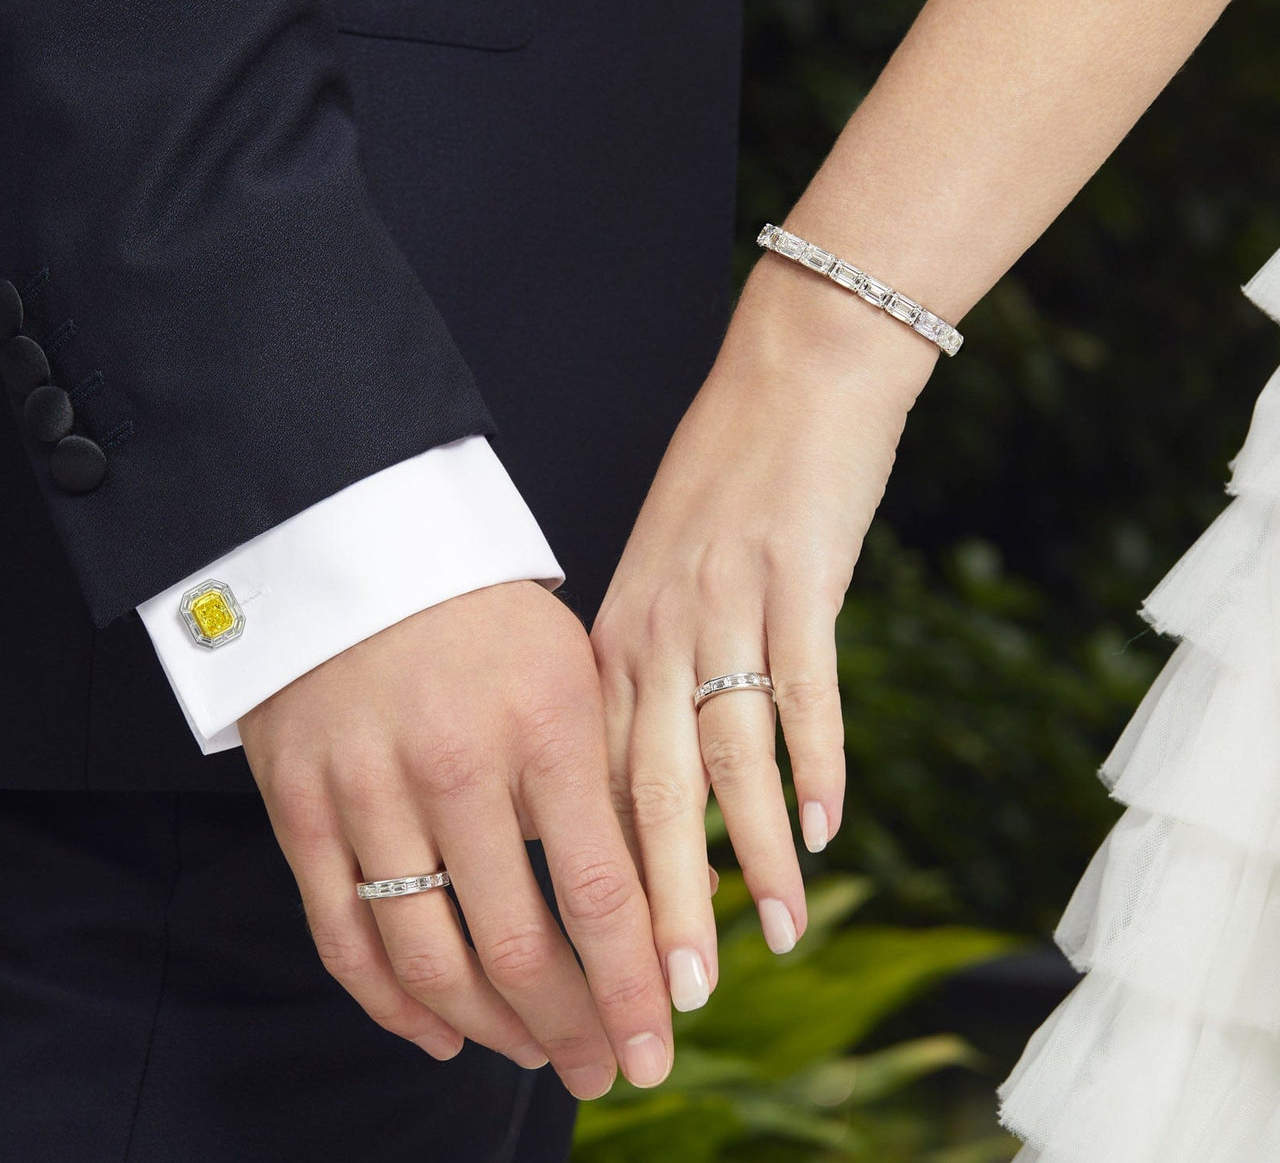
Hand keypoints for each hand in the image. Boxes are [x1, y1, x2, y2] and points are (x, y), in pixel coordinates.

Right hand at [239, 579, 674, 1098]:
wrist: (357, 553)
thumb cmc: (486, 617)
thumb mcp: (572, 672)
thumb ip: (615, 778)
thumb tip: (678, 892)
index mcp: (544, 726)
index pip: (602, 891)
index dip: (633, 985)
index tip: (657, 1044)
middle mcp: (457, 767)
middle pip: (520, 945)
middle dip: (573, 1026)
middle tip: (604, 1067)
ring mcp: (370, 792)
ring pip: (432, 959)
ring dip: (492, 1029)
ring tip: (533, 1054)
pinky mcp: (303, 810)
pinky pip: (343, 939)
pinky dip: (392, 1006)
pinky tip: (441, 1032)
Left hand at [591, 256, 936, 1007]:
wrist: (793, 372)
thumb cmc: (732, 480)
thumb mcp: (668, 578)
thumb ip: (652, 666)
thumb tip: (657, 761)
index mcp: (616, 635)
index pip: (600, 781)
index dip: (610, 881)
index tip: (615, 963)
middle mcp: (656, 629)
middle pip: (648, 790)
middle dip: (659, 904)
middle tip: (670, 999)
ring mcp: (726, 604)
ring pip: (725, 755)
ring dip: (746, 857)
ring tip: (771, 938)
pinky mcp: (798, 578)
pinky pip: (802, 687)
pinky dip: (816, 762)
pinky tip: (824, 829)